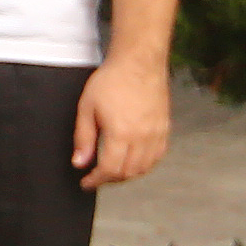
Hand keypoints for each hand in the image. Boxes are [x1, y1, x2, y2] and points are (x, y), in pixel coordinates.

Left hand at [71, 56, 173, 189]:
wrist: (139, 62)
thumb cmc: (111, 81)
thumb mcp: (87, 108)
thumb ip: (84, 138)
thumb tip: (80, 162)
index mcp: (121, 133)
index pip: (110, 170)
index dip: (96, 180)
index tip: (86, 183)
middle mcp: (142, 137)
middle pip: (128, 172)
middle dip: (110, 179)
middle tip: (96, 177)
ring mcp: (157, 134)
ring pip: (144, 168)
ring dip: (127, 174)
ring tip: (112, 171)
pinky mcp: (165, 128)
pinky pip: (157, 156)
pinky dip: (144, 165)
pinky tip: (132, 161)